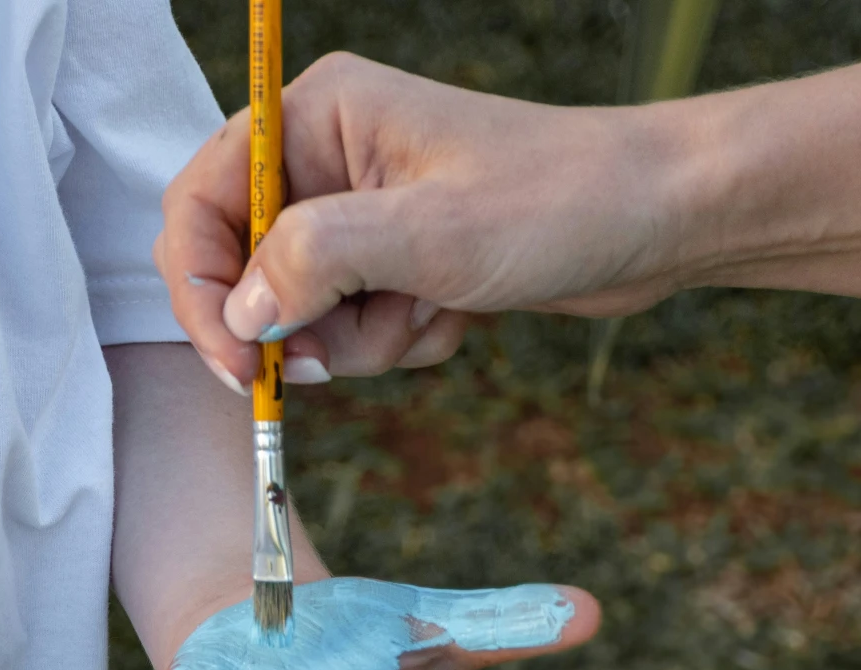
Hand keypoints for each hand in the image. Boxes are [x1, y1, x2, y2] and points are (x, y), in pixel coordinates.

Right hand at [159, 54, 693, 386]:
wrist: (659, 220)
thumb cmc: (559, 199)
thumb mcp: (429, 234)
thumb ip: (317, 262)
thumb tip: (241, 313)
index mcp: (316, 116)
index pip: (201, 200)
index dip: (202, 287)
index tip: (239, 362)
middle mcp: (326, 157)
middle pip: (242, 267)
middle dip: (294, 325)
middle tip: (334, 361)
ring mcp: (360, 212)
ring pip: (300, 312)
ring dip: (356, 341)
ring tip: (428, 312)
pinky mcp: (394, 259)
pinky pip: (351, 328)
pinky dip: (394, 341)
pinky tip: (451, 314)